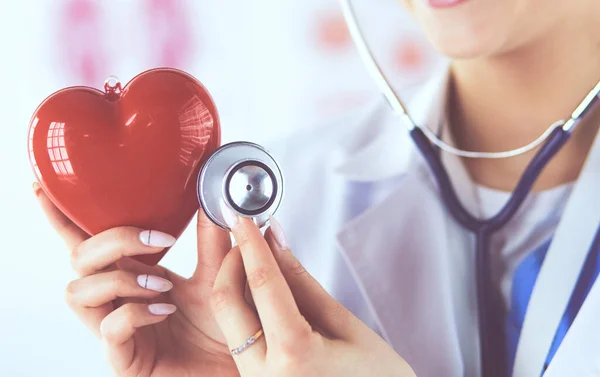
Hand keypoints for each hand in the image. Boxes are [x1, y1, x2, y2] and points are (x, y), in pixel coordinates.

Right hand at [34, 183, 237, 376]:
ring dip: (119, 279)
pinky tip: (164, 310)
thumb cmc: (220, 325)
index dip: (62, 219)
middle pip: (79, 257)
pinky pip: (108, 328)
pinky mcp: (123, 357)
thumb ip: (211, 243)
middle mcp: (117, 297)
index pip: (89, 241)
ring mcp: (115, 327)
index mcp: (132, 272)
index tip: (43, 190)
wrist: (239, 361)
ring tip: (162, 286)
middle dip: (113, 240)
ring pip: (79, 292)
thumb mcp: (217, 276)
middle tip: (160, 239)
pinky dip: (134, 312)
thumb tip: (211, 203)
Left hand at [211, 205, 415, 376]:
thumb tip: (277, 240)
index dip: (251, 242)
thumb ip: (303, 282)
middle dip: (232, 261)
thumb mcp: (346, 327)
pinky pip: (238, 339)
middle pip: (226, 302)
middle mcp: (264, 375)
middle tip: (249, 237)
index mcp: (294, 356)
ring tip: (258, 260)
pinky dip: (245, 309)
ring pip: (227, 321)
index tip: (242, 214)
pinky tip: (262, 293)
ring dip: (235, 285)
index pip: (263, 283)